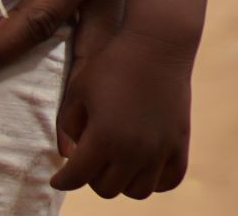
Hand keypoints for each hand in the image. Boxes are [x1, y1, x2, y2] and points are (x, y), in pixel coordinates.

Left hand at [50, 28, 194, 197]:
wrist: (156, 46)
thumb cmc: (111, 64)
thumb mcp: (78, 91)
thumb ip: (68, 125)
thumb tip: (67, 155)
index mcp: (104, 138)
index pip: (77, 176)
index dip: (62, 180)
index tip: (57, 180)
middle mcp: (134, 152)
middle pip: (107, 189)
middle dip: (91, 179)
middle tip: (87, 163)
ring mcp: (160, 151)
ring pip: (138, 191)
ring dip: (122, 182)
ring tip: (114, 164)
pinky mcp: (180, 145)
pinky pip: (168, 181)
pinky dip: (154, 181)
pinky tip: (142, 167)